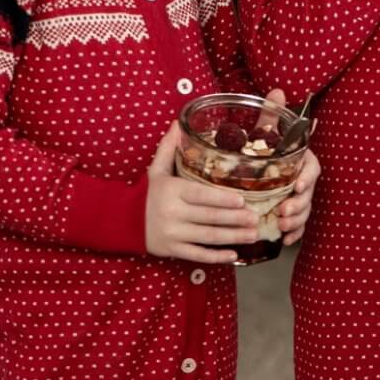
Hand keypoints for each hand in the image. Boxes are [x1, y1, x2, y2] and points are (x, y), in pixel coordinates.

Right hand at [145, 121, 258, 263]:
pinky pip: (197, 255)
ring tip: (252, 234)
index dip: (222, 199)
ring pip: (207, 237)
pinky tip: (233, 254)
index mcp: (172, 191)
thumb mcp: (156, 170)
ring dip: (232, 237)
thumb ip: (168, 148)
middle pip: (209, 217)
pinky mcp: (173, 250)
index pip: (200, 195)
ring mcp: (173, 234)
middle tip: (256, 218)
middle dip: (235, 219)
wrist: (123, 221)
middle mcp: (173, 213)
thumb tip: (178, 123)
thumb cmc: (147, 194)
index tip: (241, 200)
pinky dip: (216, 256)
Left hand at [261, 86, 319, 246]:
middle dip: (299, 204)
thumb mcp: (263, 132)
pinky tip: (285, 240)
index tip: (297, 186)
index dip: (307, 178)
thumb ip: (271, 115)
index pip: (312, 168)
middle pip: (309, 194)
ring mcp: (299, 198)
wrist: (249, 172)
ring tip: (282, 225)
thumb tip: (277, 91)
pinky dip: (294, 233)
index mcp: (301, 160)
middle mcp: (303, 179)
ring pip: (305, 211)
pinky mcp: (292, 213)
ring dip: (296, 220)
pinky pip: (298, 226)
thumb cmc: (261, 149)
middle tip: (283, 212)